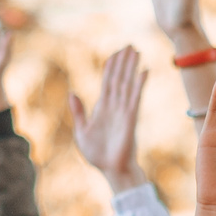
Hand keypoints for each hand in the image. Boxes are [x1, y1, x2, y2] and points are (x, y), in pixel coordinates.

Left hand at [70, 46, 148, 193]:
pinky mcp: (130, 118)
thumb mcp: (81, 132)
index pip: (107, 82)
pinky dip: (139, 84)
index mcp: (102, 108)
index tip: (116, 53)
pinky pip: (135, 98)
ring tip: (136, 51)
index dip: (111, 67)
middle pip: (119, 78)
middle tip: (130, 45)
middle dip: (123, 62)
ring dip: (131, 68)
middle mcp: (114, 106)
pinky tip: (143, 72)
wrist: (111, 169)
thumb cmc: (97, 154)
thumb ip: (78, 112)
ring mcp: (123, 111)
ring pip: (127, 84)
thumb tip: (72, 93)